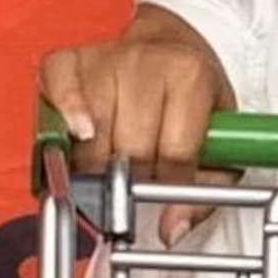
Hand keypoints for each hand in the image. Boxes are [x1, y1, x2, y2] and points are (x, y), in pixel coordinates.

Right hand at [39, 5, 238, 240]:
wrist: (170, 46)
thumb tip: (170, 230)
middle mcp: (148, 62)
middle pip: (130, 148)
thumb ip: (205, 192)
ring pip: (92, 134)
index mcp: (191, 76)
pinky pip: (56, 91)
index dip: (167, 184)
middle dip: (130, 175)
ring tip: (111, 157)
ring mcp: (106, 58)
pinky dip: (63, 118)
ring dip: (95, 160)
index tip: (161, 194)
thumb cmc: (193, 96)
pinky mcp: (69, 60)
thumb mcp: (221, 141)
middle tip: (134, 175)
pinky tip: (78, 134)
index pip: (174, 152)